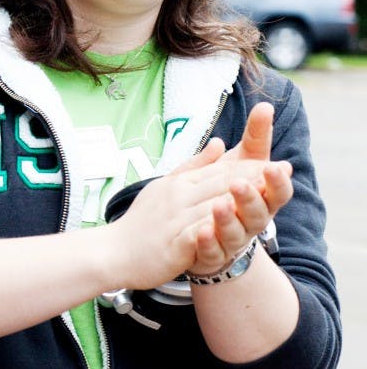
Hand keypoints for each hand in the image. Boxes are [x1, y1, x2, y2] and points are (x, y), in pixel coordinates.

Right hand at [105, 138, 281, 290]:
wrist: (114, 251)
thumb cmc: (142, 222)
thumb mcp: (165, 186)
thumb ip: (193, 165)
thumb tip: (218, 143)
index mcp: (179, 182)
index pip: (218, 170)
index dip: (247, 166)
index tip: (273, 162)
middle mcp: (178, 196)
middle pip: (220, 183)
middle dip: (252, 176)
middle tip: (280, 170)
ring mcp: (177, 218)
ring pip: (215, 205)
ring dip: (243, 198)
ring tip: (267, 193)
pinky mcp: (175, 242)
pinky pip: (200, 233)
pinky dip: (218, 228)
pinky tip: (238, 227)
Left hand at [188, 103, 292, 275]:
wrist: (206, 233)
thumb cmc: (228, 191)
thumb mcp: (240, 162)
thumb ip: (254, 137)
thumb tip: (265, 106)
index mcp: (260, 199)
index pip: (276, 192)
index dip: (277, 181)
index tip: (277, 167)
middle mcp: (251, 222)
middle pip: (258, 213)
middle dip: (250, 198)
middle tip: (239, 183)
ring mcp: (232, 240)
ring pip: (235, 233)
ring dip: (227, 219)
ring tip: (218, 205)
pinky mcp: (210, 254)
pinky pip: (211, 251)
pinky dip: (207, 242)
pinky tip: (200, 231)